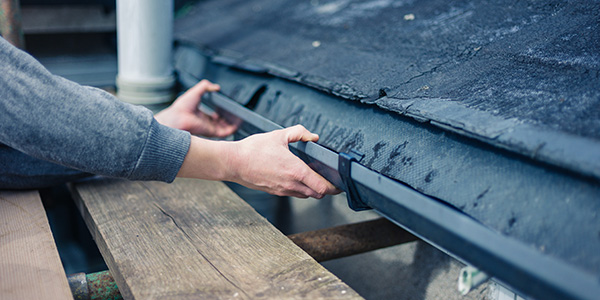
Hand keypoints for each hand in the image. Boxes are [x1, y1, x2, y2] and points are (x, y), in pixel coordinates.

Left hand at [155, 80, 236, 136]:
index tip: (227, 109)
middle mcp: (205, 123)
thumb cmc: (182, 107)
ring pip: (225, 128)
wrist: (177, 117)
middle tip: (236, 114)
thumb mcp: (195, 91)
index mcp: (201, 115)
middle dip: (229, 119)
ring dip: (233, 124)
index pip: (213, 116)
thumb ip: (205, 86)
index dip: (221, 113)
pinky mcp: (212, 132)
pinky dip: (233, 128)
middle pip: (220, 123)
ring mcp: (209, 128)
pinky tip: (238, 123)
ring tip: (240, 118)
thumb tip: (216, 86)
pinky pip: (226, 132)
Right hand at [225, 125, 339, 197]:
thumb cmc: (253, 150)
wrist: (233, 163)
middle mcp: (291, 184)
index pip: (322, 187)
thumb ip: (299, 133)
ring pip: (306, 195)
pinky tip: (296, 177)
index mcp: (295, 170)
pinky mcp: (275, 192)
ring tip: (313, 177)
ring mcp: (282, 190)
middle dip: (326, 188)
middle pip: (317, 194)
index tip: (339, 183)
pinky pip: (293, 194)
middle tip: (329, 179)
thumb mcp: (278, 135)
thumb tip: (313, 136)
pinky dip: (300, 189)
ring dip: (313, 189)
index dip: (334, 187)